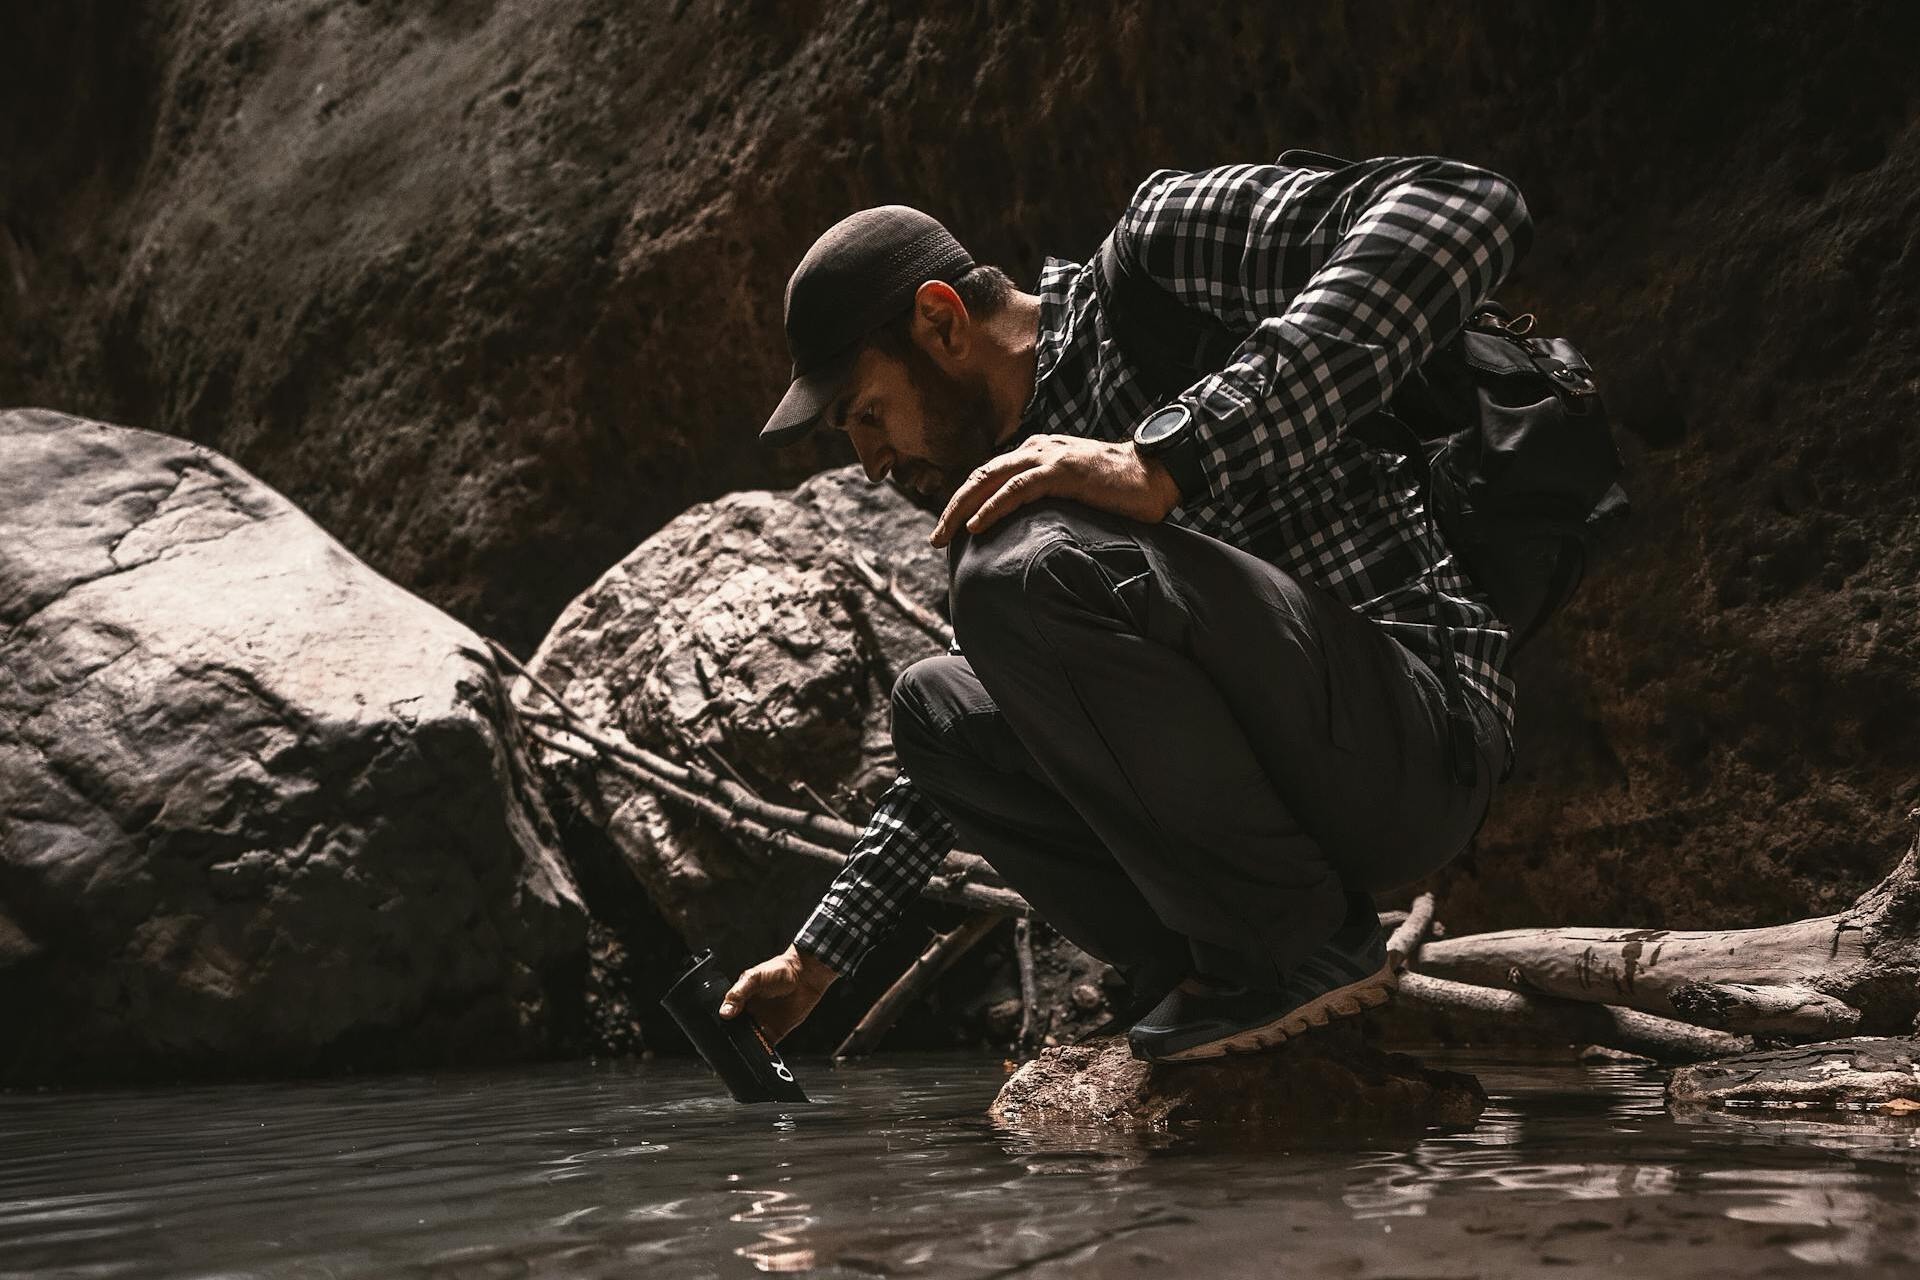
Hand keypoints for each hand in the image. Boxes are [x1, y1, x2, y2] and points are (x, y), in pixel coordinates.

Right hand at [718, 945, 838, 1043]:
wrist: (805, 976)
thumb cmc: (779, 970)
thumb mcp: (754, 978)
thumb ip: (738, 994)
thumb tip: (725, 1012)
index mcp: (740, 1000)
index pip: (725, 1016)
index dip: (720, 1024)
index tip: (717, 1031)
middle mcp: (748, 1014)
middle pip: (734, 1032)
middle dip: (730, 1039)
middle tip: (728, 1044)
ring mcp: (761, 1024)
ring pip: (747, 1042)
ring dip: (744, 1047)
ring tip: (741, 1050)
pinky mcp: (774, 1033)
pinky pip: (764, 1047)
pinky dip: (760, 1052)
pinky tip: (757, 1053)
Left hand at [930, 435, 1182, 547]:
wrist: (1157, 473)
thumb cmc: (1121, 490)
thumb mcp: (1075, 493)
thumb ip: (1049, 502)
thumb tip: (1027, 532)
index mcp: (1037, 454)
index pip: (989, 476)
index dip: (965, 501)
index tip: (949, 529)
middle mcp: (1036, 450)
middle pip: (980, 477)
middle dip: (953, 507)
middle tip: (935, 538)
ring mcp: (1048, 458)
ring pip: (989, 480)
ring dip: (961, 509)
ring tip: (944, 535)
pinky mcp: (1061, 471)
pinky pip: (1017, 490)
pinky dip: (992, 507)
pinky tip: (976, 526)